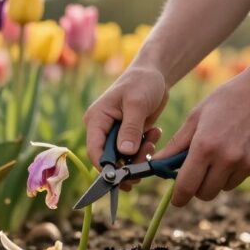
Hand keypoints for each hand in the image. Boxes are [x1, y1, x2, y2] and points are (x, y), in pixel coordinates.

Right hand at [84, 65, 168, 189]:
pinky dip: (146, 150)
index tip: (125, 175)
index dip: (106, 166)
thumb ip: (131, 128)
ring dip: (141, 156)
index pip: (94, 150)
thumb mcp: (137, 104)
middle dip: (129, 162)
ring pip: (123, 160)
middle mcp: (102, 130)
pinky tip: (154, 133)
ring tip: (153, 138)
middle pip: (110, 160)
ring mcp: (115, 135)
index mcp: (96, 120)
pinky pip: (134, 154)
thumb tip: (125, 153)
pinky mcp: (128, 138)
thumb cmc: (142, 83)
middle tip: (148, 154)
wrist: (154, 75)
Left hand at [153, 72, 249, 205]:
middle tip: (194, 174)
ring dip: (215, 180)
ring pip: (223, 188)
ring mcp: (246, 163)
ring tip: (216, 156)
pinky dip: (232, 172)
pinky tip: (234, 150)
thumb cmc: (224, 101)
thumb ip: (176, 145)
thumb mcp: (195, 118)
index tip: (176, 200)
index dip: (179, 197)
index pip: (187, 186)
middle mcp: (226, 159)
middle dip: (196, 188)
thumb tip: (157, 164)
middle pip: (205, 193)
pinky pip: (239, 179)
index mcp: (205, 146)